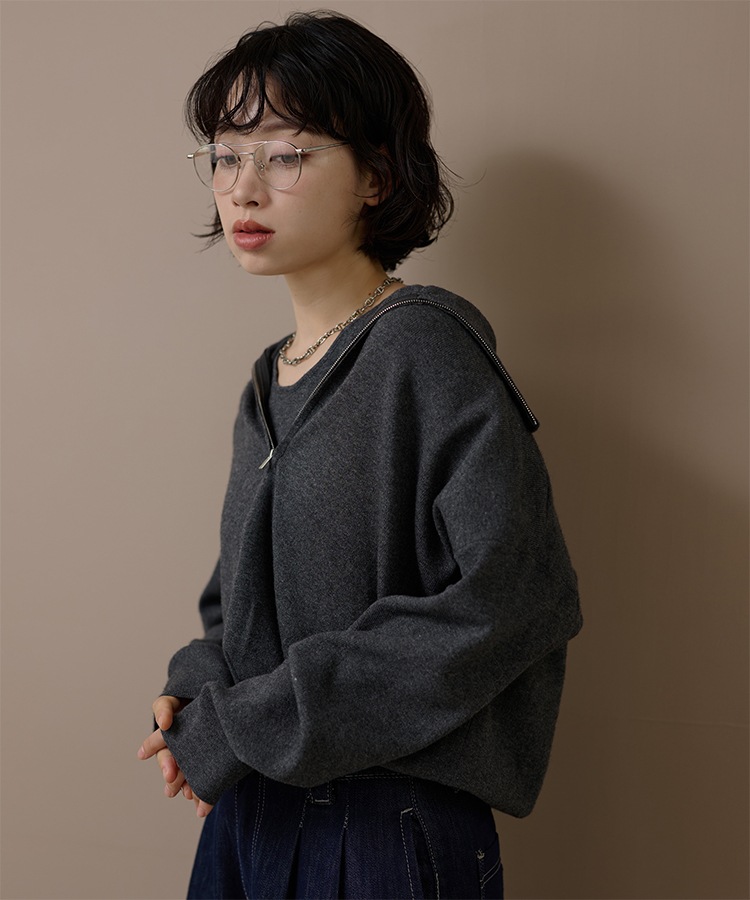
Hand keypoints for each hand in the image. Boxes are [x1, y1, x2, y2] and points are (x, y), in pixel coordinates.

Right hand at [137, 695, 213, 816]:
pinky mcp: (209, 762)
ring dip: (187, 787)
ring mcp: (193, 756)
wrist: (214, 700)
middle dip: (174, 778)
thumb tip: (163, 723)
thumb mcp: (172, 701)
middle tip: (176, 785)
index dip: (165, 763)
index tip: (170, 773)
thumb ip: (164, 708)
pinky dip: (203, 792)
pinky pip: (203, 779)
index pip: (163, 752)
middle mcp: (178, 749)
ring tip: (190, 795)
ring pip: (187, 775)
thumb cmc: (187, 698)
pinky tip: (203, 802)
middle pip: (173, 766)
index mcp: (168, 737)